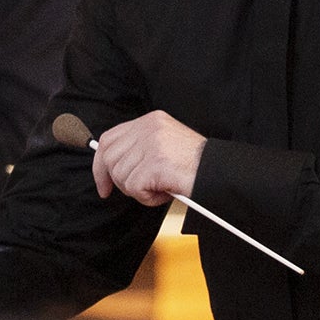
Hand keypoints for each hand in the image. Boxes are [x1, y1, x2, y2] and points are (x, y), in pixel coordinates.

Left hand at [90, 110, 206, 205]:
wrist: (218, 171)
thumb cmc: (195, 165)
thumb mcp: (164, 146)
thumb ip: (140, 149)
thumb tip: (112, 167)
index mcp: (150, 121)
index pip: (109, 139)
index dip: (100, 164)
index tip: (103, 183)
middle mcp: (148, 129)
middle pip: (109, 157)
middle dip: (115, 181)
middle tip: (135, 190)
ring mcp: (151, 145)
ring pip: (121, 175)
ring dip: (137, 190)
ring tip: (159, 188)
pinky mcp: (155, 164)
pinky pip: (134, 188)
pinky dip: (147, 198)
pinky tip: (164, 193)